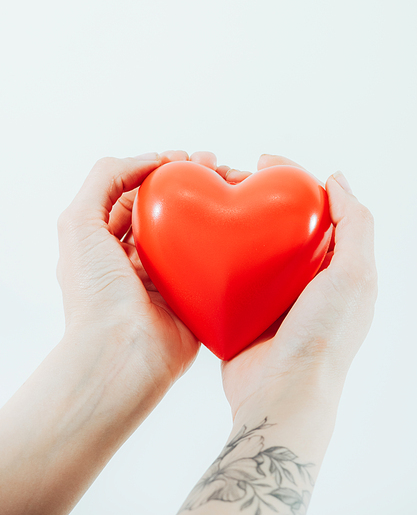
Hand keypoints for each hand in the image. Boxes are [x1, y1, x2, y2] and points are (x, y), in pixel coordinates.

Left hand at [56, 149, 218, 396]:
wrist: (123, 355)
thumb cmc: (95, 294)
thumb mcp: (78, 222)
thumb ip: (104, 179)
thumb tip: (149, 161)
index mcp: (106, 243)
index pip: (134, 195)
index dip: (156, 171)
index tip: (182, 159)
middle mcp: (136, 259)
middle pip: (167, 210)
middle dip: (189, 183)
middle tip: (213, 167)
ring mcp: (168, 279)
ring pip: (194, 231)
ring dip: (212, 205)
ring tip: (232, 183)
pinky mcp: (196, 297)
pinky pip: (216, 263)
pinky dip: (228, 239)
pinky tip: (239, 219)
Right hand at [220, 154, 377, 420]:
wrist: (282, 395)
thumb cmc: (324, 335)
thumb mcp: (355, 275)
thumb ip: (356, 224)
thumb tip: (336, 178)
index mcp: (332, 265)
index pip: (312, 206)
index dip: (290, 178)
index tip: (265, 162)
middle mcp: (300, 275)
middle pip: (275, 218)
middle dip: (252, 191)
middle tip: (226, 174)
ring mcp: (266, 292)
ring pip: (246, 240)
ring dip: (227, 214)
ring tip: (207, 193)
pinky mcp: (237, 308)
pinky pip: (223, 269)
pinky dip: (210, 247)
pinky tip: (194, 230)